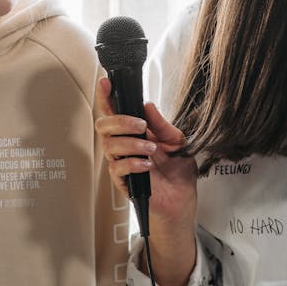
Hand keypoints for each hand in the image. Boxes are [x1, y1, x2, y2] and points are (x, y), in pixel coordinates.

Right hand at [95, 78, 197, 227]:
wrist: (182, 202)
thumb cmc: (178, 173)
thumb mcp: (178, 143)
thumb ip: (163, 125)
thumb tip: (148, 106)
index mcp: (134, 133)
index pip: (115, 111)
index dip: (107, 96)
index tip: (106, 83)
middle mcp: (124, 146)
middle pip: (104, 125)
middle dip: (120, 121)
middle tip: (141, 125)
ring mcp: (121, 163)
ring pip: (110, 145)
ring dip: (130, 144)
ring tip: (151, 149)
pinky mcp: (123, 182)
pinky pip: (118, 168)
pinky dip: (132, 163)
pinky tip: (146, 164)